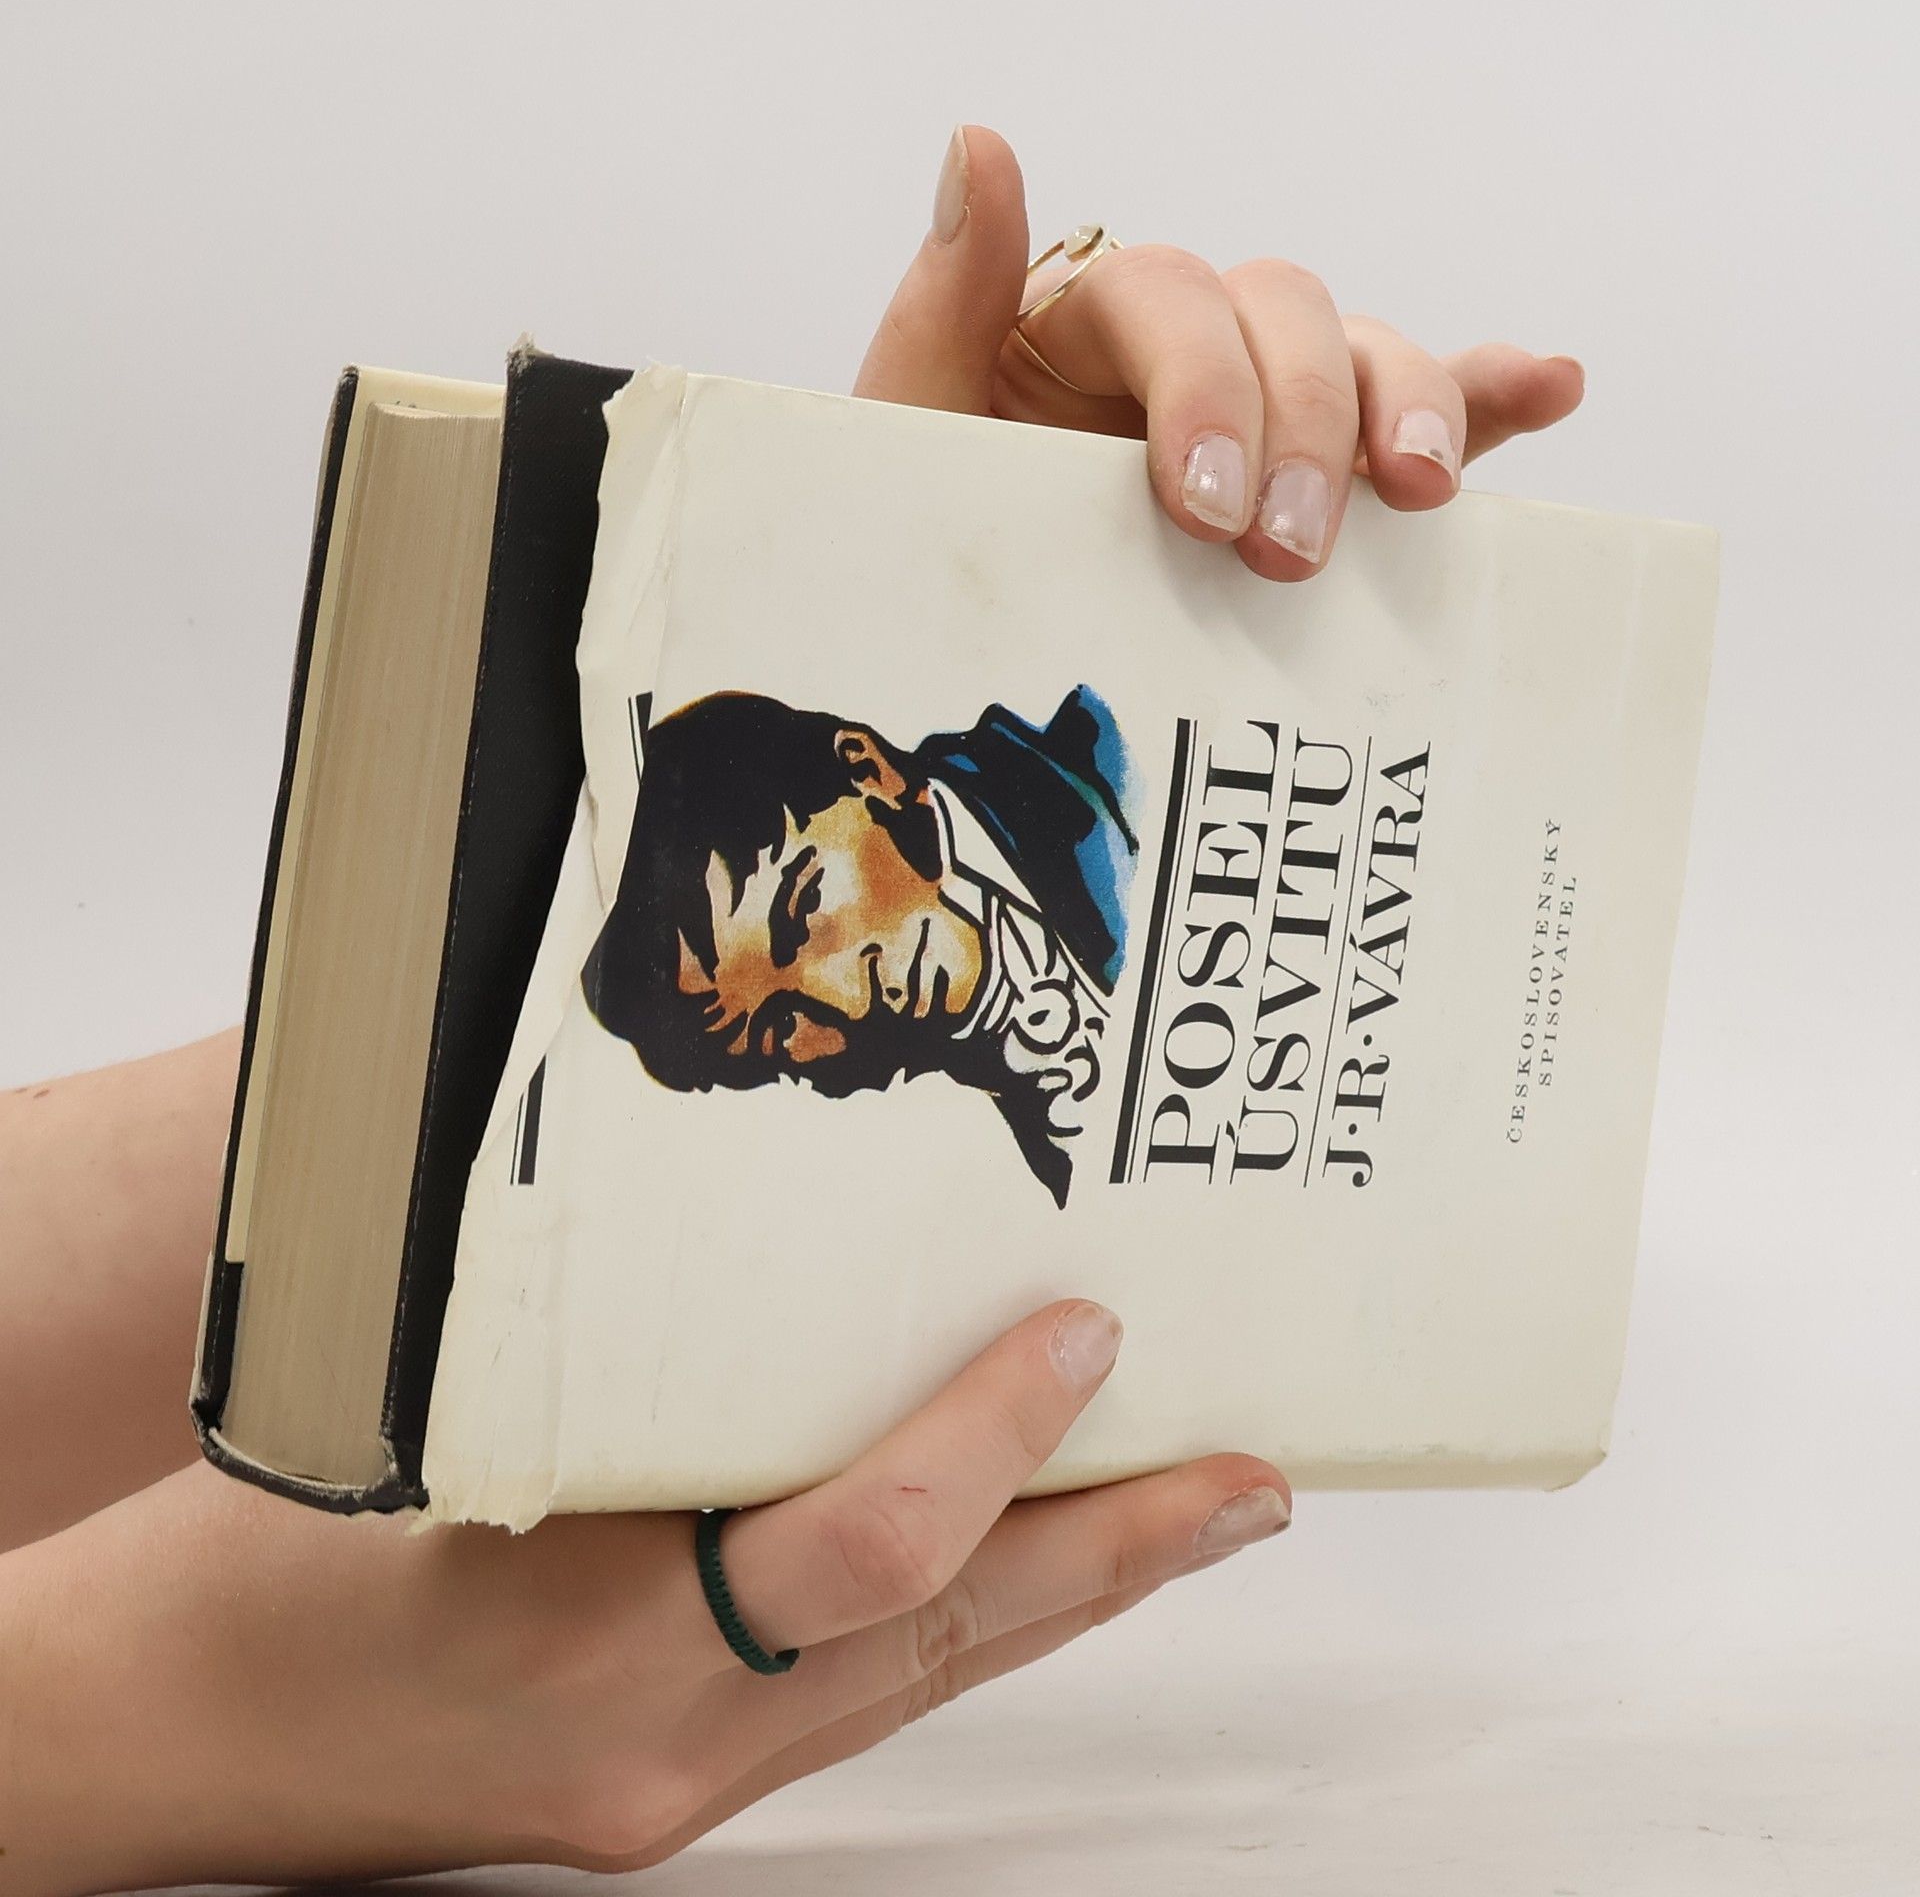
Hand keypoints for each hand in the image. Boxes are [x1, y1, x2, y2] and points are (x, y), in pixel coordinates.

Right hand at [0, 1301, 1287, 1892]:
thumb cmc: (263, 1562)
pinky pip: (859, 1707)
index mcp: (600, 1634)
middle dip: (1120, 1554)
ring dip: (1065, 1595)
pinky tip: (1014, 1574)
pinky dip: (956, 1627)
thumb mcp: (442, 1429)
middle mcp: (669, 1740)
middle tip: (1254, 1485)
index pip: (861, 1549)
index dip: (992, 1440)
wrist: (164, 1734)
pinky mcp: (670, 1801)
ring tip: (1188, 1523)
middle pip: (949, 1638)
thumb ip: (631, 1386)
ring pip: (927, 1682)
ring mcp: (679, 1790)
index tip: (1086, 1338)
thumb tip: (798, 1293)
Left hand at [855, 125, 1583, 578]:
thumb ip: (941, 307)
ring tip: (1423, 488)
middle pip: (1283, 314)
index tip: (1203, 507)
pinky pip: (1420, 417)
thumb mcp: (910, 445)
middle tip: (1289, 548)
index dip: (1204, 384)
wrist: (964, 673)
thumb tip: (979, 145)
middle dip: (1304, 423)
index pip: (1168, 297)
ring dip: (1410, 407)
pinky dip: (1487, 400)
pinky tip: (1549, 392)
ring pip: (1364, 357)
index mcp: (1084, 329)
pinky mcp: (1321, 476)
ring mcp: (1264, 411)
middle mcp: (1187, 353)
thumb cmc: (928, 558)